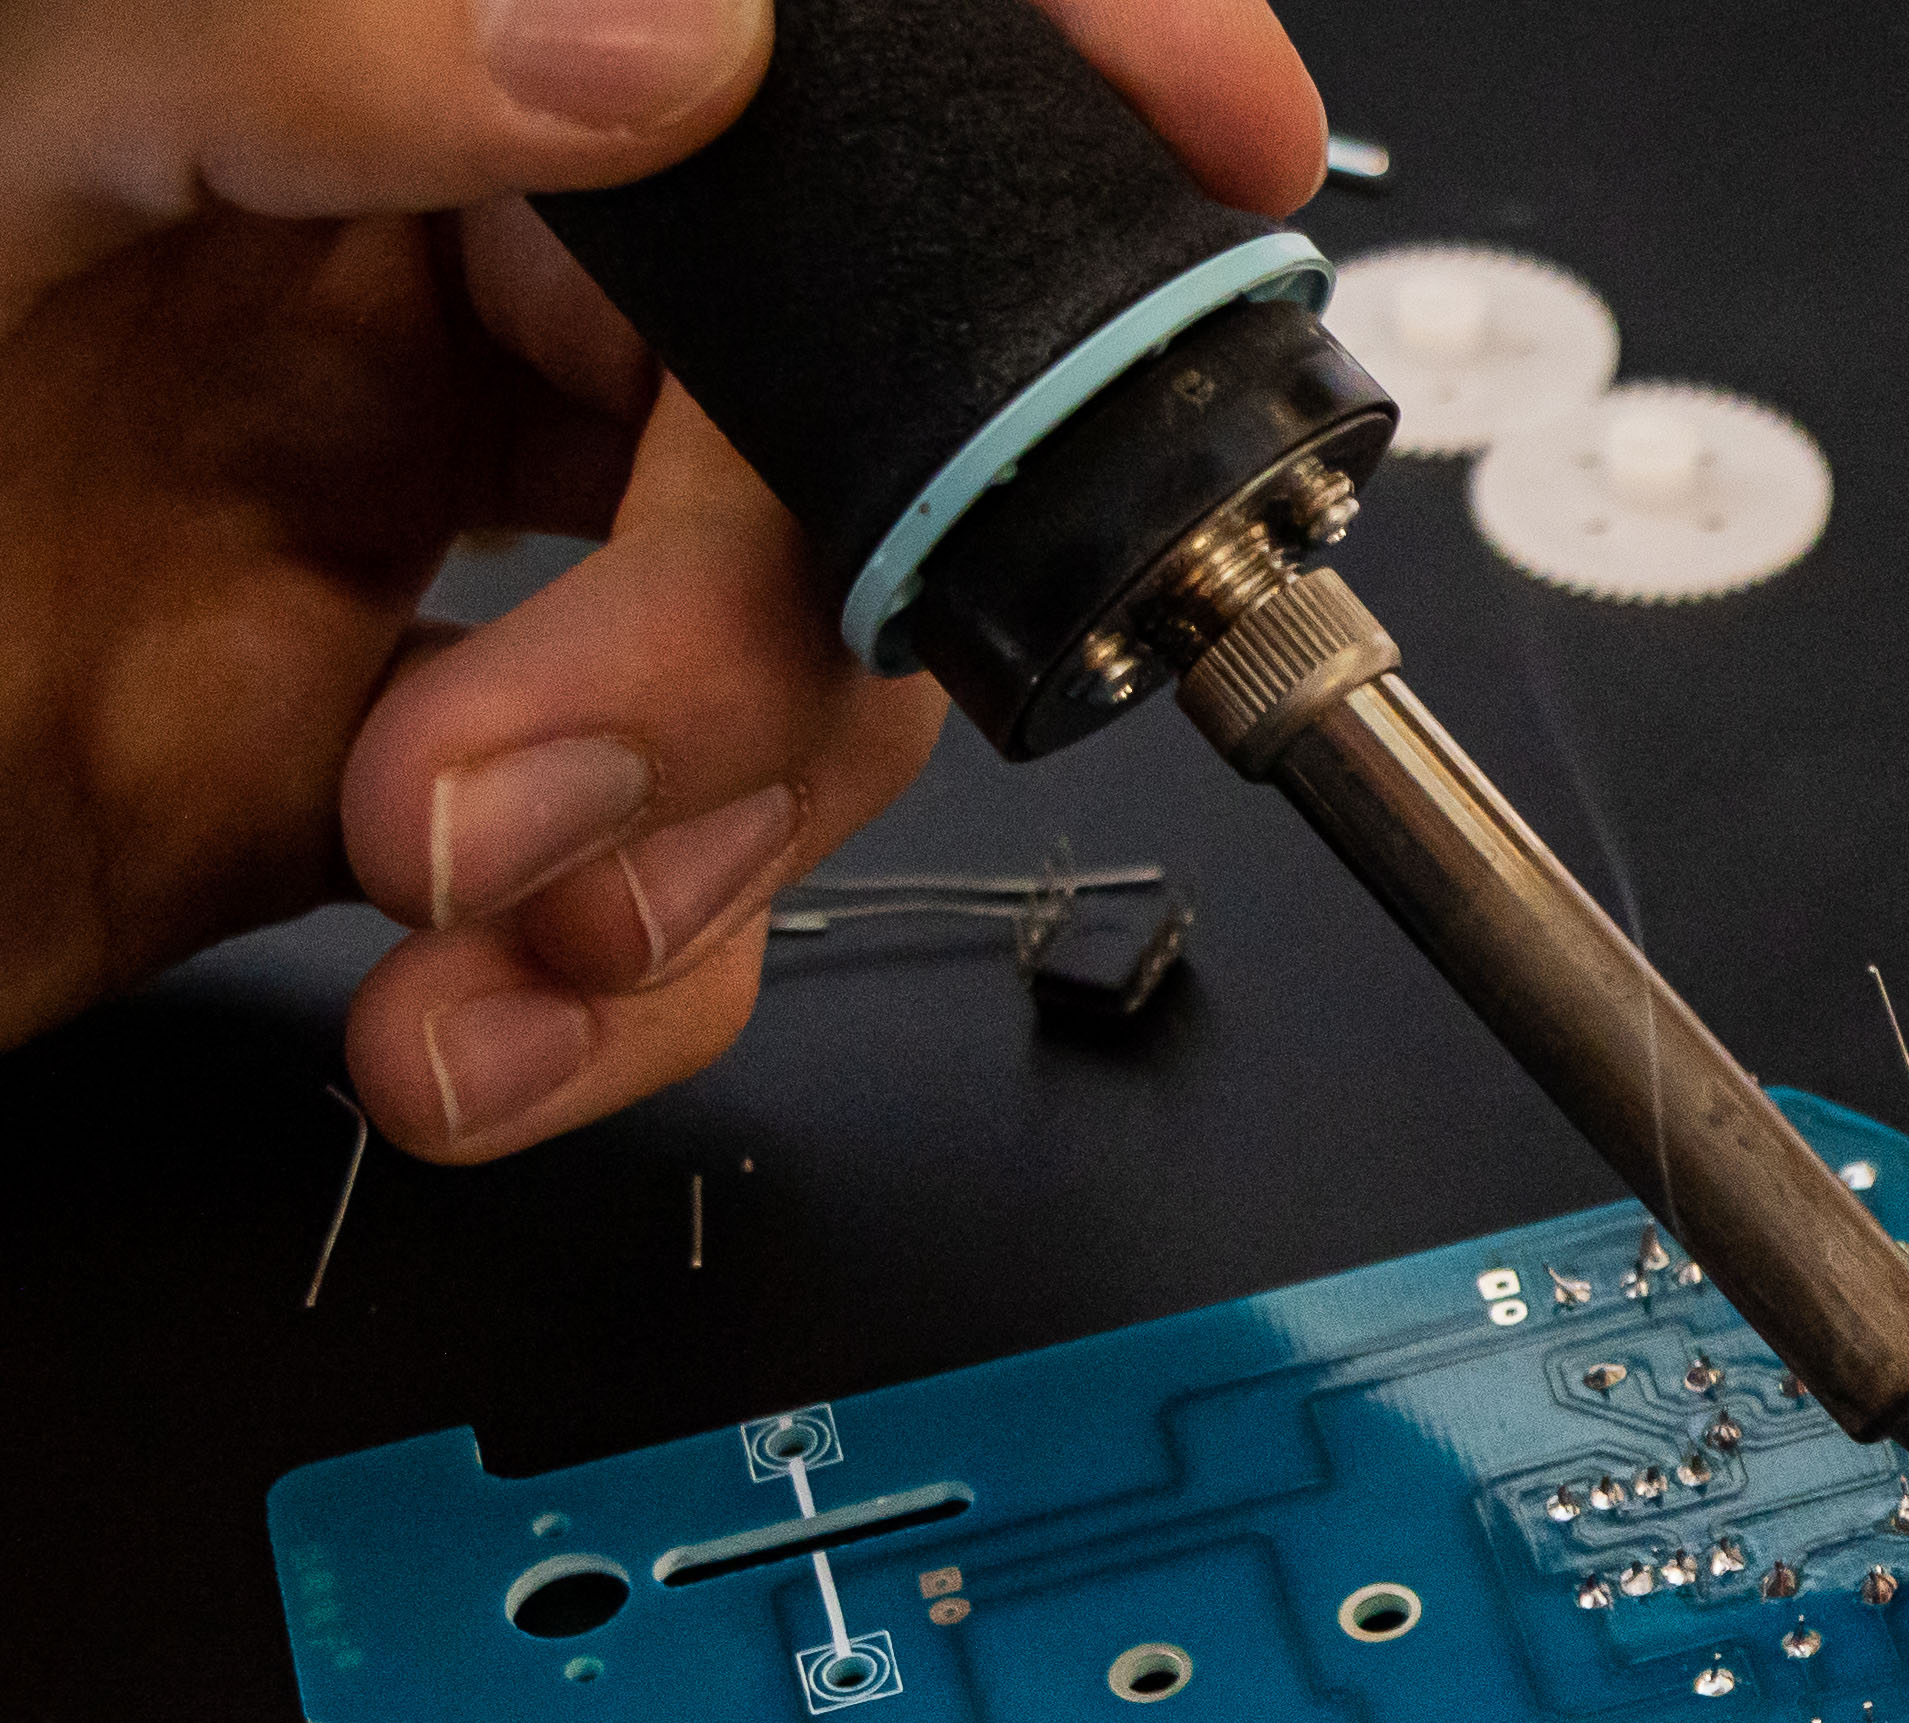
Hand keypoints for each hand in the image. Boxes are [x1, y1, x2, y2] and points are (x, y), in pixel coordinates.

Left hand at [0, 0, 1319, 1152]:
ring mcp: (464, 555)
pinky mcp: (456, 797)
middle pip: (848, 425)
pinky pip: (687, 896)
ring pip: (807, 692)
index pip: (779, 71)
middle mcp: (430, 293)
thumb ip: (280, 44)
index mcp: (344, 79)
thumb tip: (651, 25)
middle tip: (590, 733)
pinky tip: (467, 1016)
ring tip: (472, 899)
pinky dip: (622, 999)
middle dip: (762, 628)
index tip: (1207, 134)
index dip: (1021, 99)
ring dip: (689, 849)